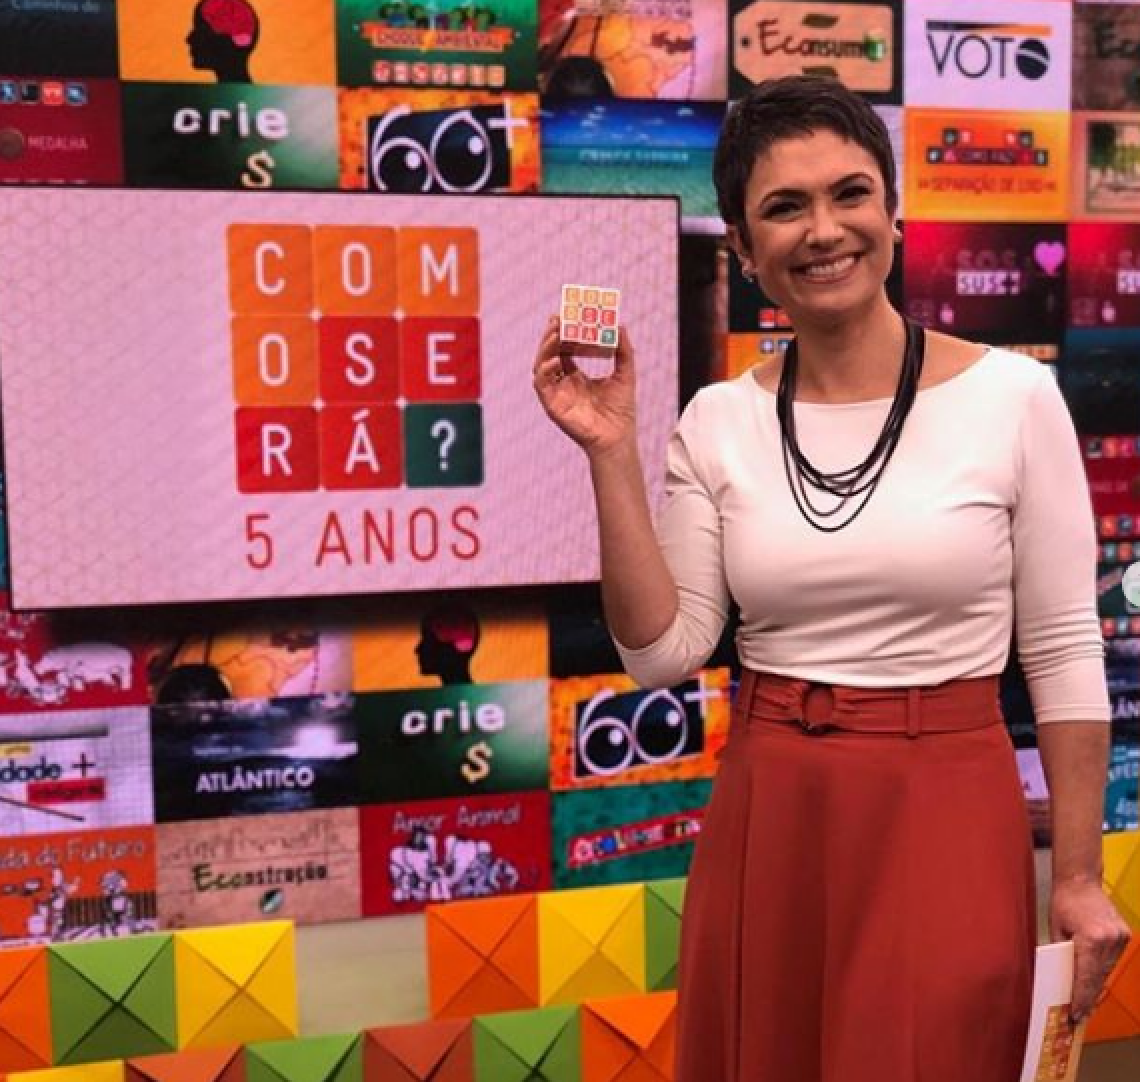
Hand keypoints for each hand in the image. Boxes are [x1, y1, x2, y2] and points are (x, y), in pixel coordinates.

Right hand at [532, 314, 636, 455]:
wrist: (617, 437)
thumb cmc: (621, 411)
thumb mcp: (625, 373)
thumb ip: (624, 350)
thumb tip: (621, 325)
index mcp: (576, 376)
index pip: (563, 349)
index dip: (562, 332)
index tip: (565, 315)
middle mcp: (563, 384)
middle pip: (550, 354)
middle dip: (551, 335)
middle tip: (558, 319)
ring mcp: (556, 394)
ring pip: (541, 365)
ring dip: (545, 347)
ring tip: (556, 332)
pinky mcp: (552, 405)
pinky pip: (540, 384)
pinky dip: (544, 369)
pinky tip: (555, 359)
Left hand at [1049, 876, 1132, 1020]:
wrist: (1081, 880)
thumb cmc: (1063, 902)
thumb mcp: (1056, 930)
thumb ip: (1061, 955)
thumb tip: (1062, 980)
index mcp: (1091, 937)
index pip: (1086, 976)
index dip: (1080, 998)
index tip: (1076, 1014)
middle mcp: (1109, 939)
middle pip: (1098, 977)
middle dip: (1087, 997)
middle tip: (1078, 1014)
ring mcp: (1120, 937)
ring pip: (1106, 970)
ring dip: (1095, 985)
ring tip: (1084, 1002)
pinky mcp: (1125, 935)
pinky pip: (1111, 960)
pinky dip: (1101, 970)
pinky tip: (1093, 982)